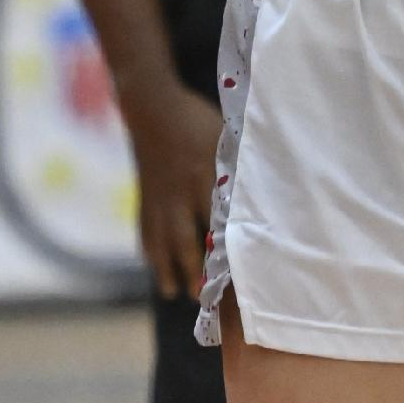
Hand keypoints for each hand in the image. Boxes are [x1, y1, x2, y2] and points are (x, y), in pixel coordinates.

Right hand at [126, 86, 222, 299]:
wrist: (150, 105)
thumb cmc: (194, 118)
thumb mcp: (223, 136)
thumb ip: (236, 165)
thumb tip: (259, 188)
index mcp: (202, 178)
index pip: (215, 221)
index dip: (222, 249)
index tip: (232, 274)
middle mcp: (177, 194)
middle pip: (183, 239)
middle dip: (191, 269)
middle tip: (199, 297)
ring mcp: (157, 197)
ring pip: (160, 239)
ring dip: (165, 266)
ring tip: (172, 290)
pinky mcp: (143, 194)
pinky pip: (144, 227)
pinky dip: (148, 247)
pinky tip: (152, 261)